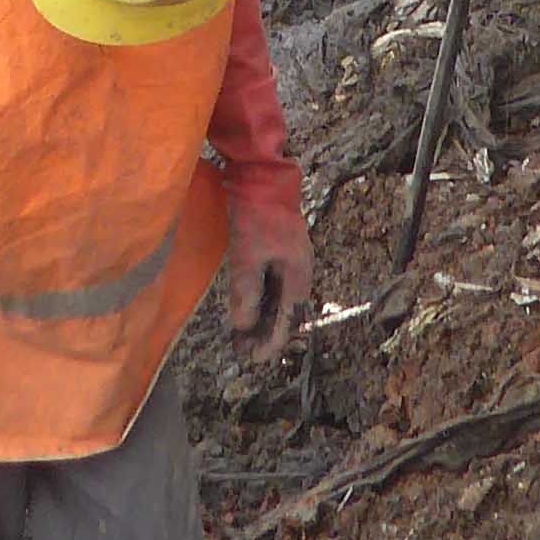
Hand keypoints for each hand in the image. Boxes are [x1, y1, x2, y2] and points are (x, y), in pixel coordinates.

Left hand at [222, 213, 312, 359]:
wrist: (263, 179)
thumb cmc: (257, 215)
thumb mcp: (246, 256)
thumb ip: (245, 291)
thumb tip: (243, 325)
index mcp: (297, 277)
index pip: (287, 321)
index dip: (270, 344)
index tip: (254, 360)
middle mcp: (298, 274)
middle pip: (284, 315)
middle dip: (264, 336)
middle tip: (242, 353)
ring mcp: (290, 265)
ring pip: (277, 303)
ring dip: (260, 321)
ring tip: (240, 338)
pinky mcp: (279, 256)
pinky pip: (271, 289)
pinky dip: (259, 304)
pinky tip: (244, 311)